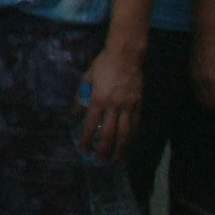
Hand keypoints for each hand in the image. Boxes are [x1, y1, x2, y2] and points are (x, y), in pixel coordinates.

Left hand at [79, 46, 143, 163]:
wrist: (126, 55)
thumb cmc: (103, 64)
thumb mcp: (87, 77)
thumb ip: (81, 95)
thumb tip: (75, 112)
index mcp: (99, 99)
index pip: (92, 124)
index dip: (87, 138)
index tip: (84, 148)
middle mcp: (114, 105)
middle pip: (110, 134)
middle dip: (104, 149)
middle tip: (100, 160)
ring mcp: (129, 106)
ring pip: (126, 133)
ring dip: (121, 148)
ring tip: (116, 159)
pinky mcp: (139, 104)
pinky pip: (136, 124)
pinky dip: (132, 137)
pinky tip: (128, 144)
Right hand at [190, 23, 214, 125]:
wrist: (205, 32)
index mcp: (213, 81)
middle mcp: (201, 82)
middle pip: (208, 105)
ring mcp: (194, 78)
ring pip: (200, 99)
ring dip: (211, 107)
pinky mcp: (190, 73)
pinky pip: (196, 92)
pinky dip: (204, 98)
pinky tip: (212, 95)